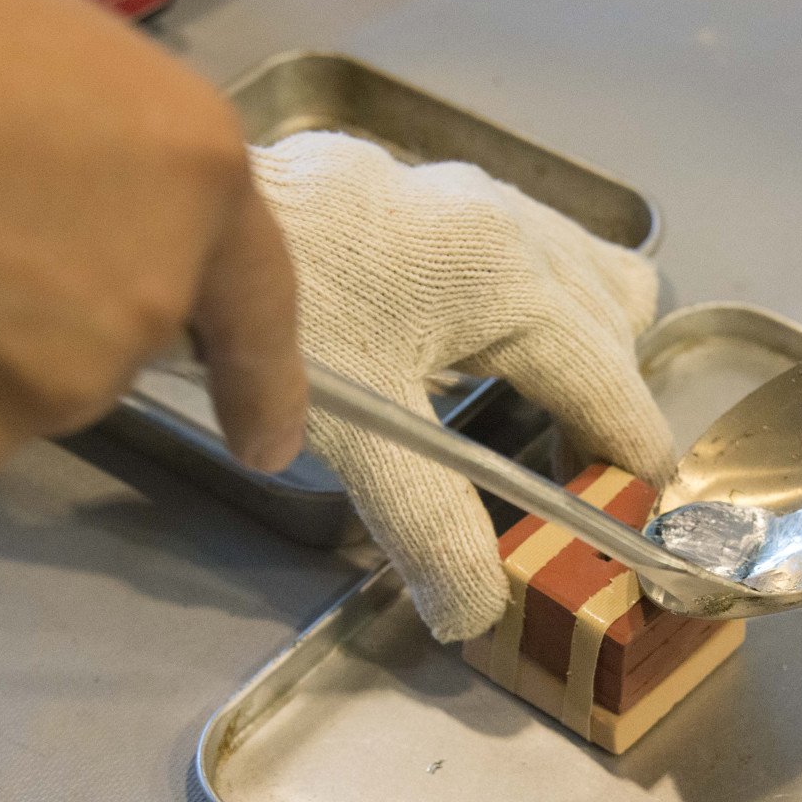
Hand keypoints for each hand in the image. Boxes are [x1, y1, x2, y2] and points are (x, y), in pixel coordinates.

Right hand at [0, 0, 303, 476]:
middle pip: (111, 333)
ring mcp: (61, 384)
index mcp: (191, 174)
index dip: (264, 381)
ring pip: (22, 383)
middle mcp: (148, 299)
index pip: (255, 303)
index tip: (271, 442)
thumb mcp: (35, 46)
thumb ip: (100, 150)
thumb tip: (81, 200)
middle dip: (44, 298)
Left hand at [249, 131, 674, 641]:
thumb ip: (429, 526)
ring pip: (582, 268)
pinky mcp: (426, 188)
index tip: (630, 511)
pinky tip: (478, 350)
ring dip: (583, 344)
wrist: (172, 216)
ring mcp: (467, 192)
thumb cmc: (271, 318)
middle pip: (617, 320)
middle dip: (607, 402)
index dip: (629, 457)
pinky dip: (538, 304)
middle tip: (569, 477)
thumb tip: (476, 613)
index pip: (610, 382)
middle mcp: (506, 219)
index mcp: (506, 277)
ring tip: (537, 414)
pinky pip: (530, 244)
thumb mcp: (356, 435)